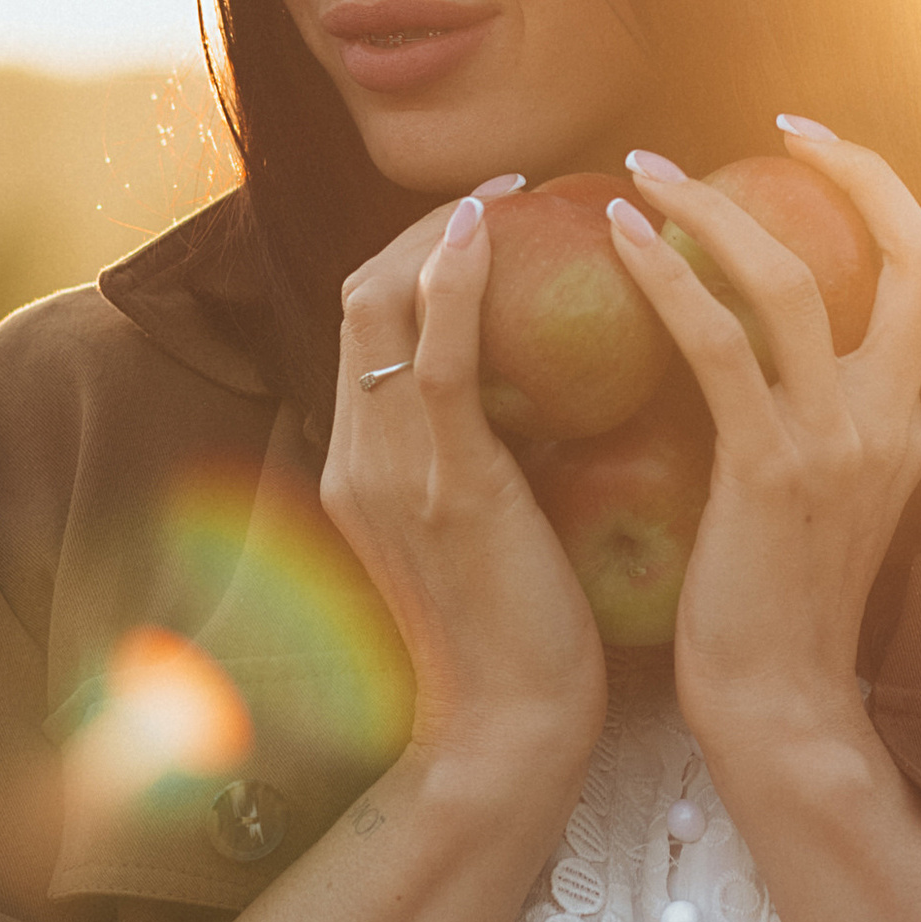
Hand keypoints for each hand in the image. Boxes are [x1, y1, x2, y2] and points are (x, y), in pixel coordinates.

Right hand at [324, 187, 606, 778]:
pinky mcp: (441, 489)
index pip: (370, 325)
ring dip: (444, 232)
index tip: (496, 215)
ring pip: (382, 307)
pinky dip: (455, 281)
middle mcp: (358, 457)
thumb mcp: (498, 527)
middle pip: (361, 295)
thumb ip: (502, 456)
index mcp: (365, 465)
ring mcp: (388, 471)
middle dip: (426, 225)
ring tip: (517, 190)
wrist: (510, 736)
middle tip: (514, 186)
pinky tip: (496, 231)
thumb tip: (562, 390)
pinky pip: (434, 359)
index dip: (420, 254)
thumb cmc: (530, 637)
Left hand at [606, 125, 920, 757]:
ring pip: (798, 282)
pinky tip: (620, 242)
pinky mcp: (770, 471)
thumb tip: (753, 355)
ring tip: (646, 171)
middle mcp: (893, 421)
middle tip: (775, 126)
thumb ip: (811, 426)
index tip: (814, 148)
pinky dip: (668, 278)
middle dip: (856, 171)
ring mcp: (839, 444)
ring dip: (718, 210)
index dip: (884, 198)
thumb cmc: (773, 613)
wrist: (779, 711)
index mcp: (907, 424)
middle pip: (918, 255)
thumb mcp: (822, 504)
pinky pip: (719, 344)